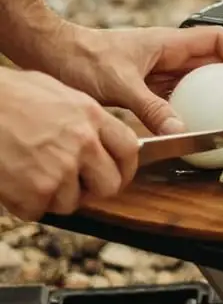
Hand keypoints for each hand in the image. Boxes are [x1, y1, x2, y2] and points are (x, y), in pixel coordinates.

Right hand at [0, 69, 138, 219]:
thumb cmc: (10, 96)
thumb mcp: (58, 93)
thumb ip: (84, 118)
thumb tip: (100, 138)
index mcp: (91, 115)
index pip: (129, 149)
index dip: (125, 167)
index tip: (117, 174)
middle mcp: (83, 143)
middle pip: (110, 185)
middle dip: (93, 190)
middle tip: (75, 186)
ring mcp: (61, 169)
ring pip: (71, 203)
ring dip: (53, 197)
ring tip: (32, 174)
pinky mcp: (37, 191)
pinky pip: (39, 210)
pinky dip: (25, 203)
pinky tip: (14, 181)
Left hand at [44, 23, 222, 135]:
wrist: (53, 56)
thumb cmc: (82, 57)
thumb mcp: (120, 84)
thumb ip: (151, 108)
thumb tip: (179, 130)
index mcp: (168, 42)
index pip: (218, 40)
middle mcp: (166, 54)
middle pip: (214, 62)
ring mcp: (156, 70)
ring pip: (198, 80)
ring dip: (218, 96)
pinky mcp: (144, 85)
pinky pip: (177, 96)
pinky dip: (192, 108)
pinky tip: (194, 124)